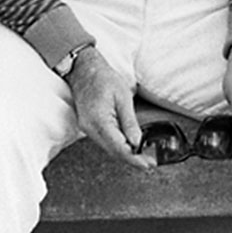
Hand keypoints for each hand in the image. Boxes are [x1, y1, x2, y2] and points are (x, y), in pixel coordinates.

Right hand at [65, 48, 152, 169]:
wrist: (83, 68)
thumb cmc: (102, 78)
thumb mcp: (123, 97)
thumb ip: (130, 122)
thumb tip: (137, 142)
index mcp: (99, 120)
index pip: (119, 148)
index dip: (135, 159)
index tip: (148, 164)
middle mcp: (89, 127)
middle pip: (113, 151)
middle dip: (132, 159)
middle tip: (149, 162)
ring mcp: (86, 127)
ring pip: (108, 148)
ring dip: (124, 153)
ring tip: (142, 154)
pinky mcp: (87, 125)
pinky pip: (103, 140)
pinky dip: (116, 145)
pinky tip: (127, 144)